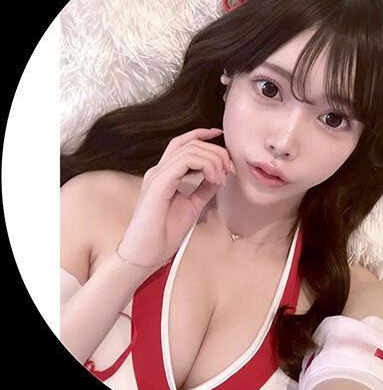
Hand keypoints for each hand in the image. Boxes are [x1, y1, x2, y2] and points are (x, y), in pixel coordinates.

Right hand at [118, 128, 233, 266]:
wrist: (145, 253)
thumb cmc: (163, 234)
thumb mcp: (191, 206)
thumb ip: (203, 189)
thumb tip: (219, 176)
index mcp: (164, 174)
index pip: (182, 143)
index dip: (202, 135)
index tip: (220, 137)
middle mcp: (158, 170)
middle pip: (190, 143)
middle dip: (216, 152)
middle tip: (229, 170)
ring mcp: (156, 175)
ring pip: (190, 149)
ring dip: (213, 159)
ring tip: (221, 178)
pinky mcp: (158, 184)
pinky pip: (184, 161)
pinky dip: (205, 166)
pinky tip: (214, 180)